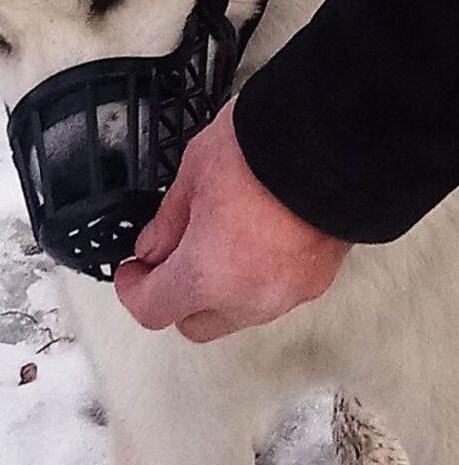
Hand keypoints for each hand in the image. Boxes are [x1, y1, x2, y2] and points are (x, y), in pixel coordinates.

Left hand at [114, 100, 349, 341]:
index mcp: (208, 274)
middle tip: (168, 255)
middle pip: (195, 324)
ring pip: (236, 313)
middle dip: (174, 296)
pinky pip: (271, 295)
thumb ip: (168, 221)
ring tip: (214, 239)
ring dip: (217, 290)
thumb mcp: (193, 174)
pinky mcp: (317, 281)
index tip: (131, 271)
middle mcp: (249, 298)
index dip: (133, 290)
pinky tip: (251, 239)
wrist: (334, 140)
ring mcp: (287, 295)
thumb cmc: (261, 150)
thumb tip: (152, 249)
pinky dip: (253, 279)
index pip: (154, 309)